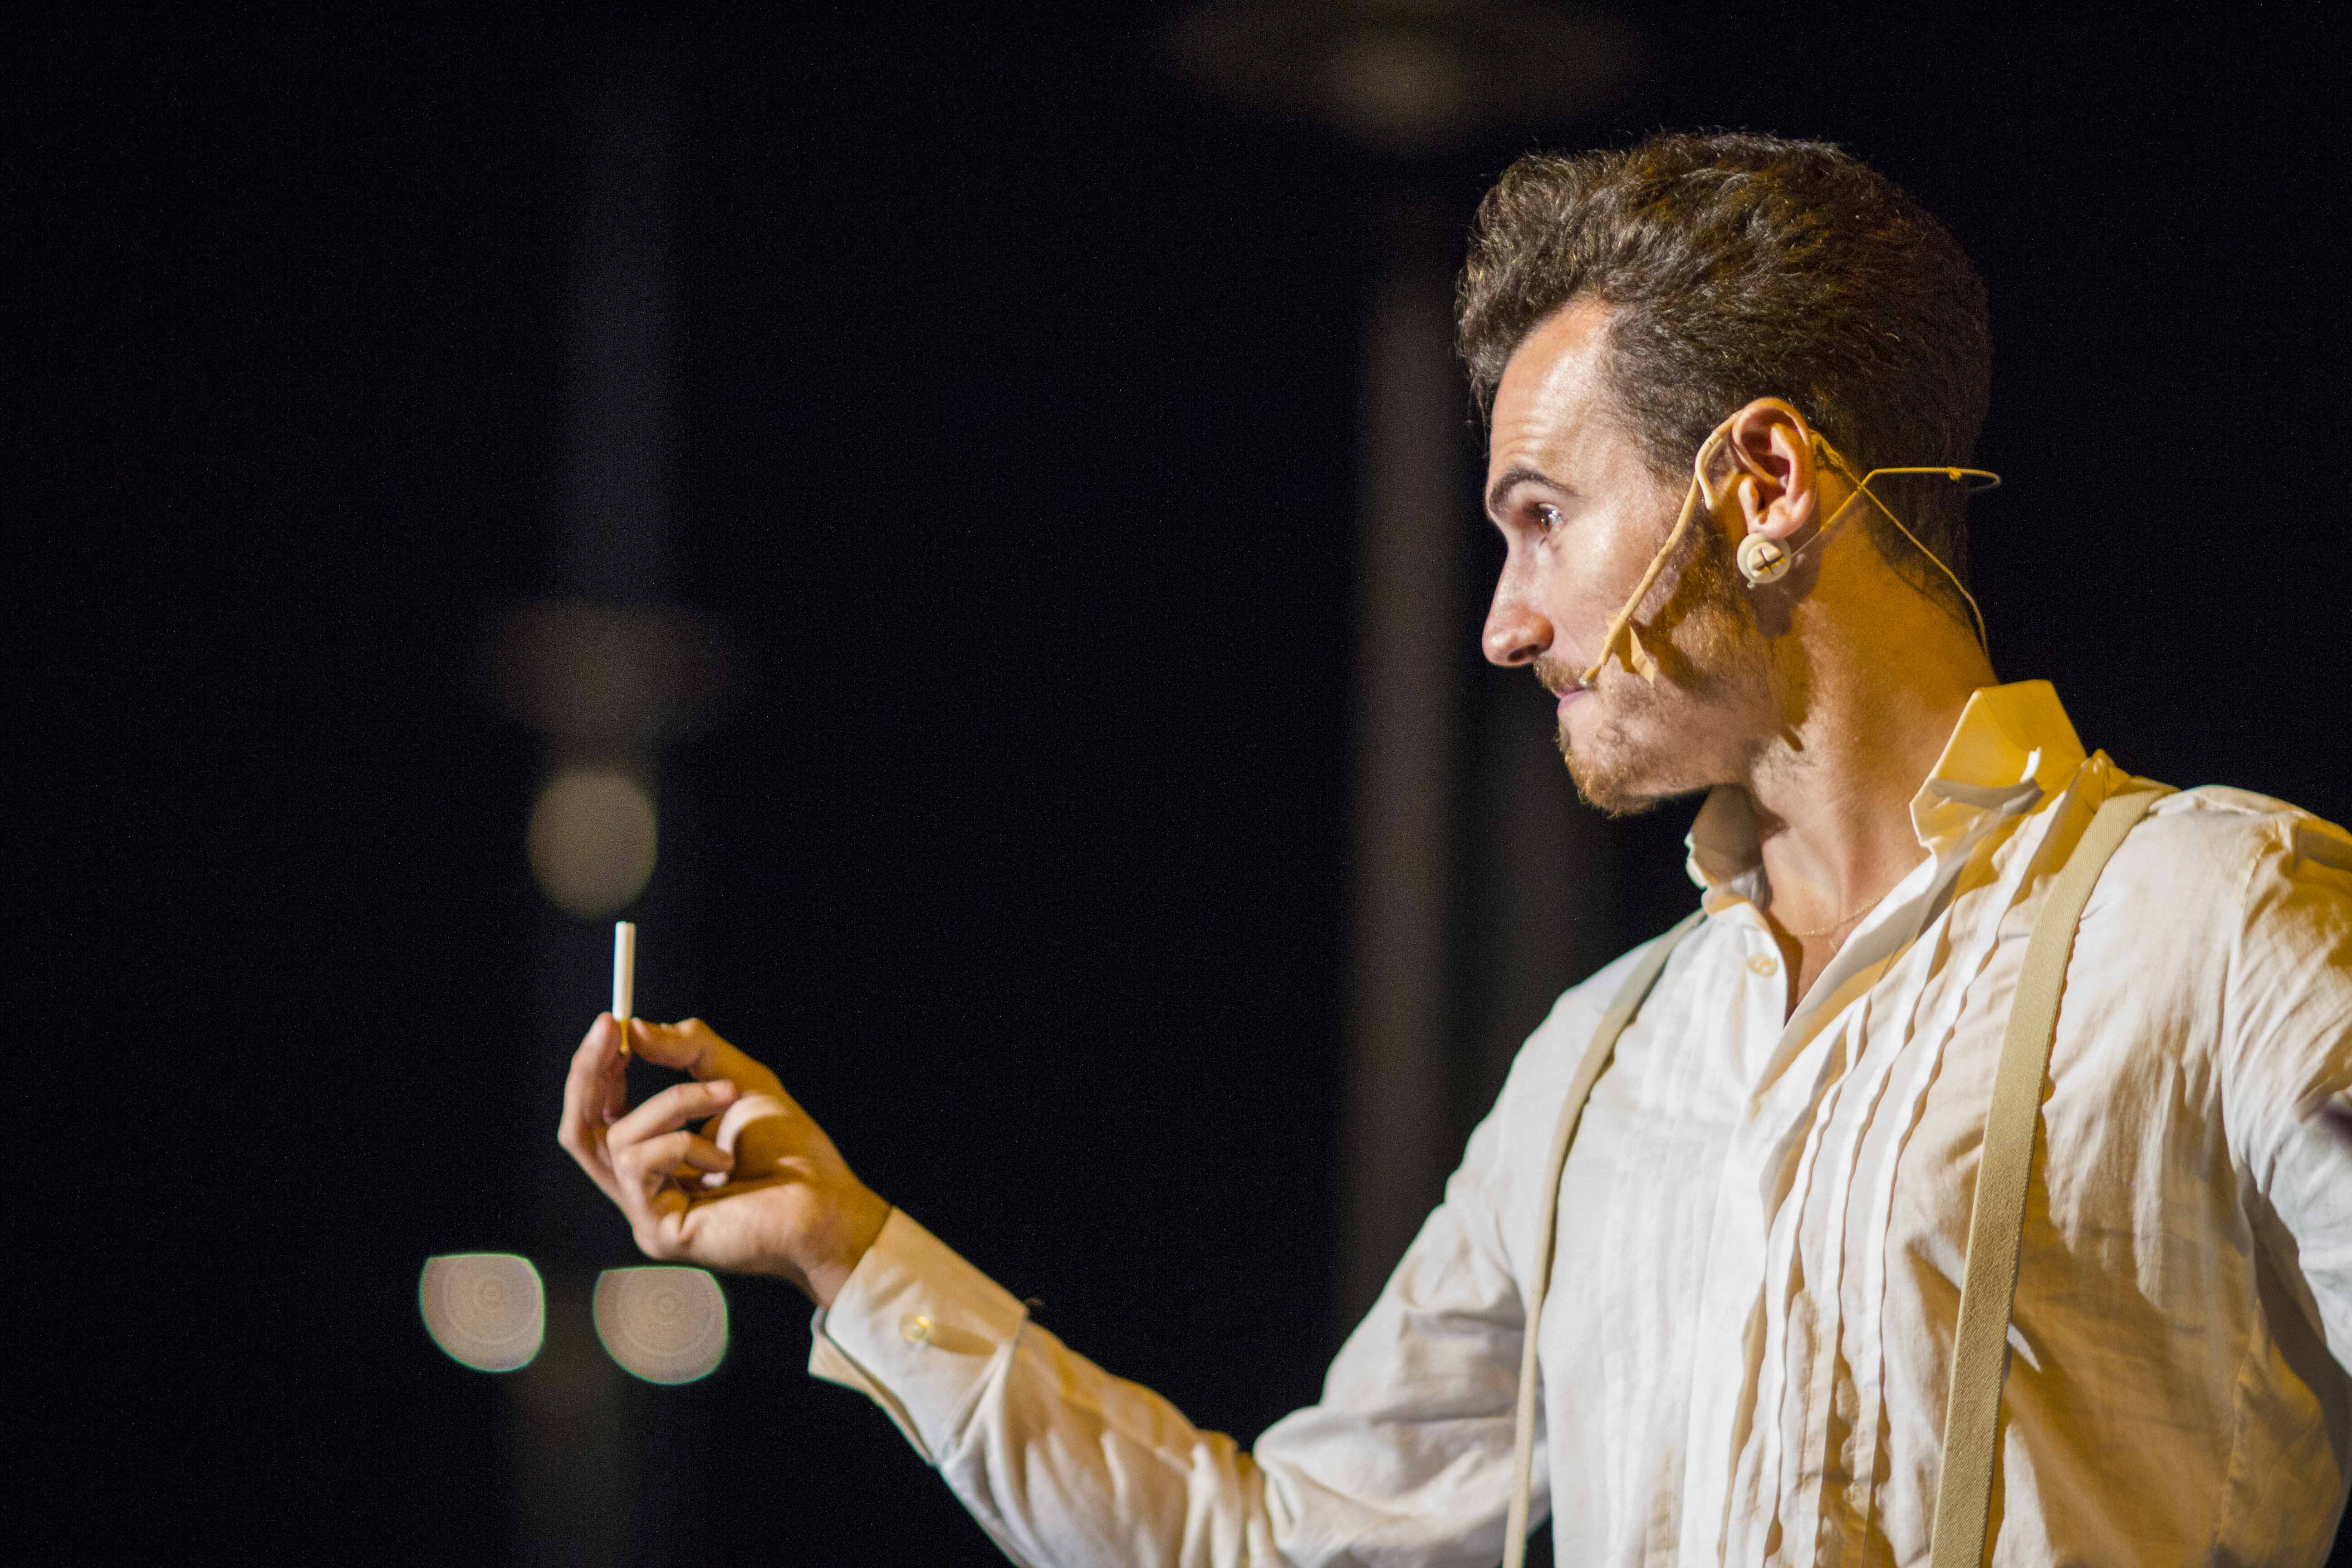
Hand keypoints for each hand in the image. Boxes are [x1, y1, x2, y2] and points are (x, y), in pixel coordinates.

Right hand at [557, 1014, 891, 1306]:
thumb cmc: (791, 1152)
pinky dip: (684, 1143)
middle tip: (612, 1030)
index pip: (600, 1114)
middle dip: (590, 1074)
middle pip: (580, 1131)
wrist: (826, 1202)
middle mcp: (644, 1187)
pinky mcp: (658, 1231)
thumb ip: (690, 1050)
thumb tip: (635, 1029)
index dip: (596, 1069)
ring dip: (674, 1103)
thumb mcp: (739, 1080)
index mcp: (656, 1157)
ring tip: (727, 1098)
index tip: (610, 1023)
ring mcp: (647, 1212)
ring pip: (619, 1140)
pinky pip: (641, 1165)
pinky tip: (725, 1159)